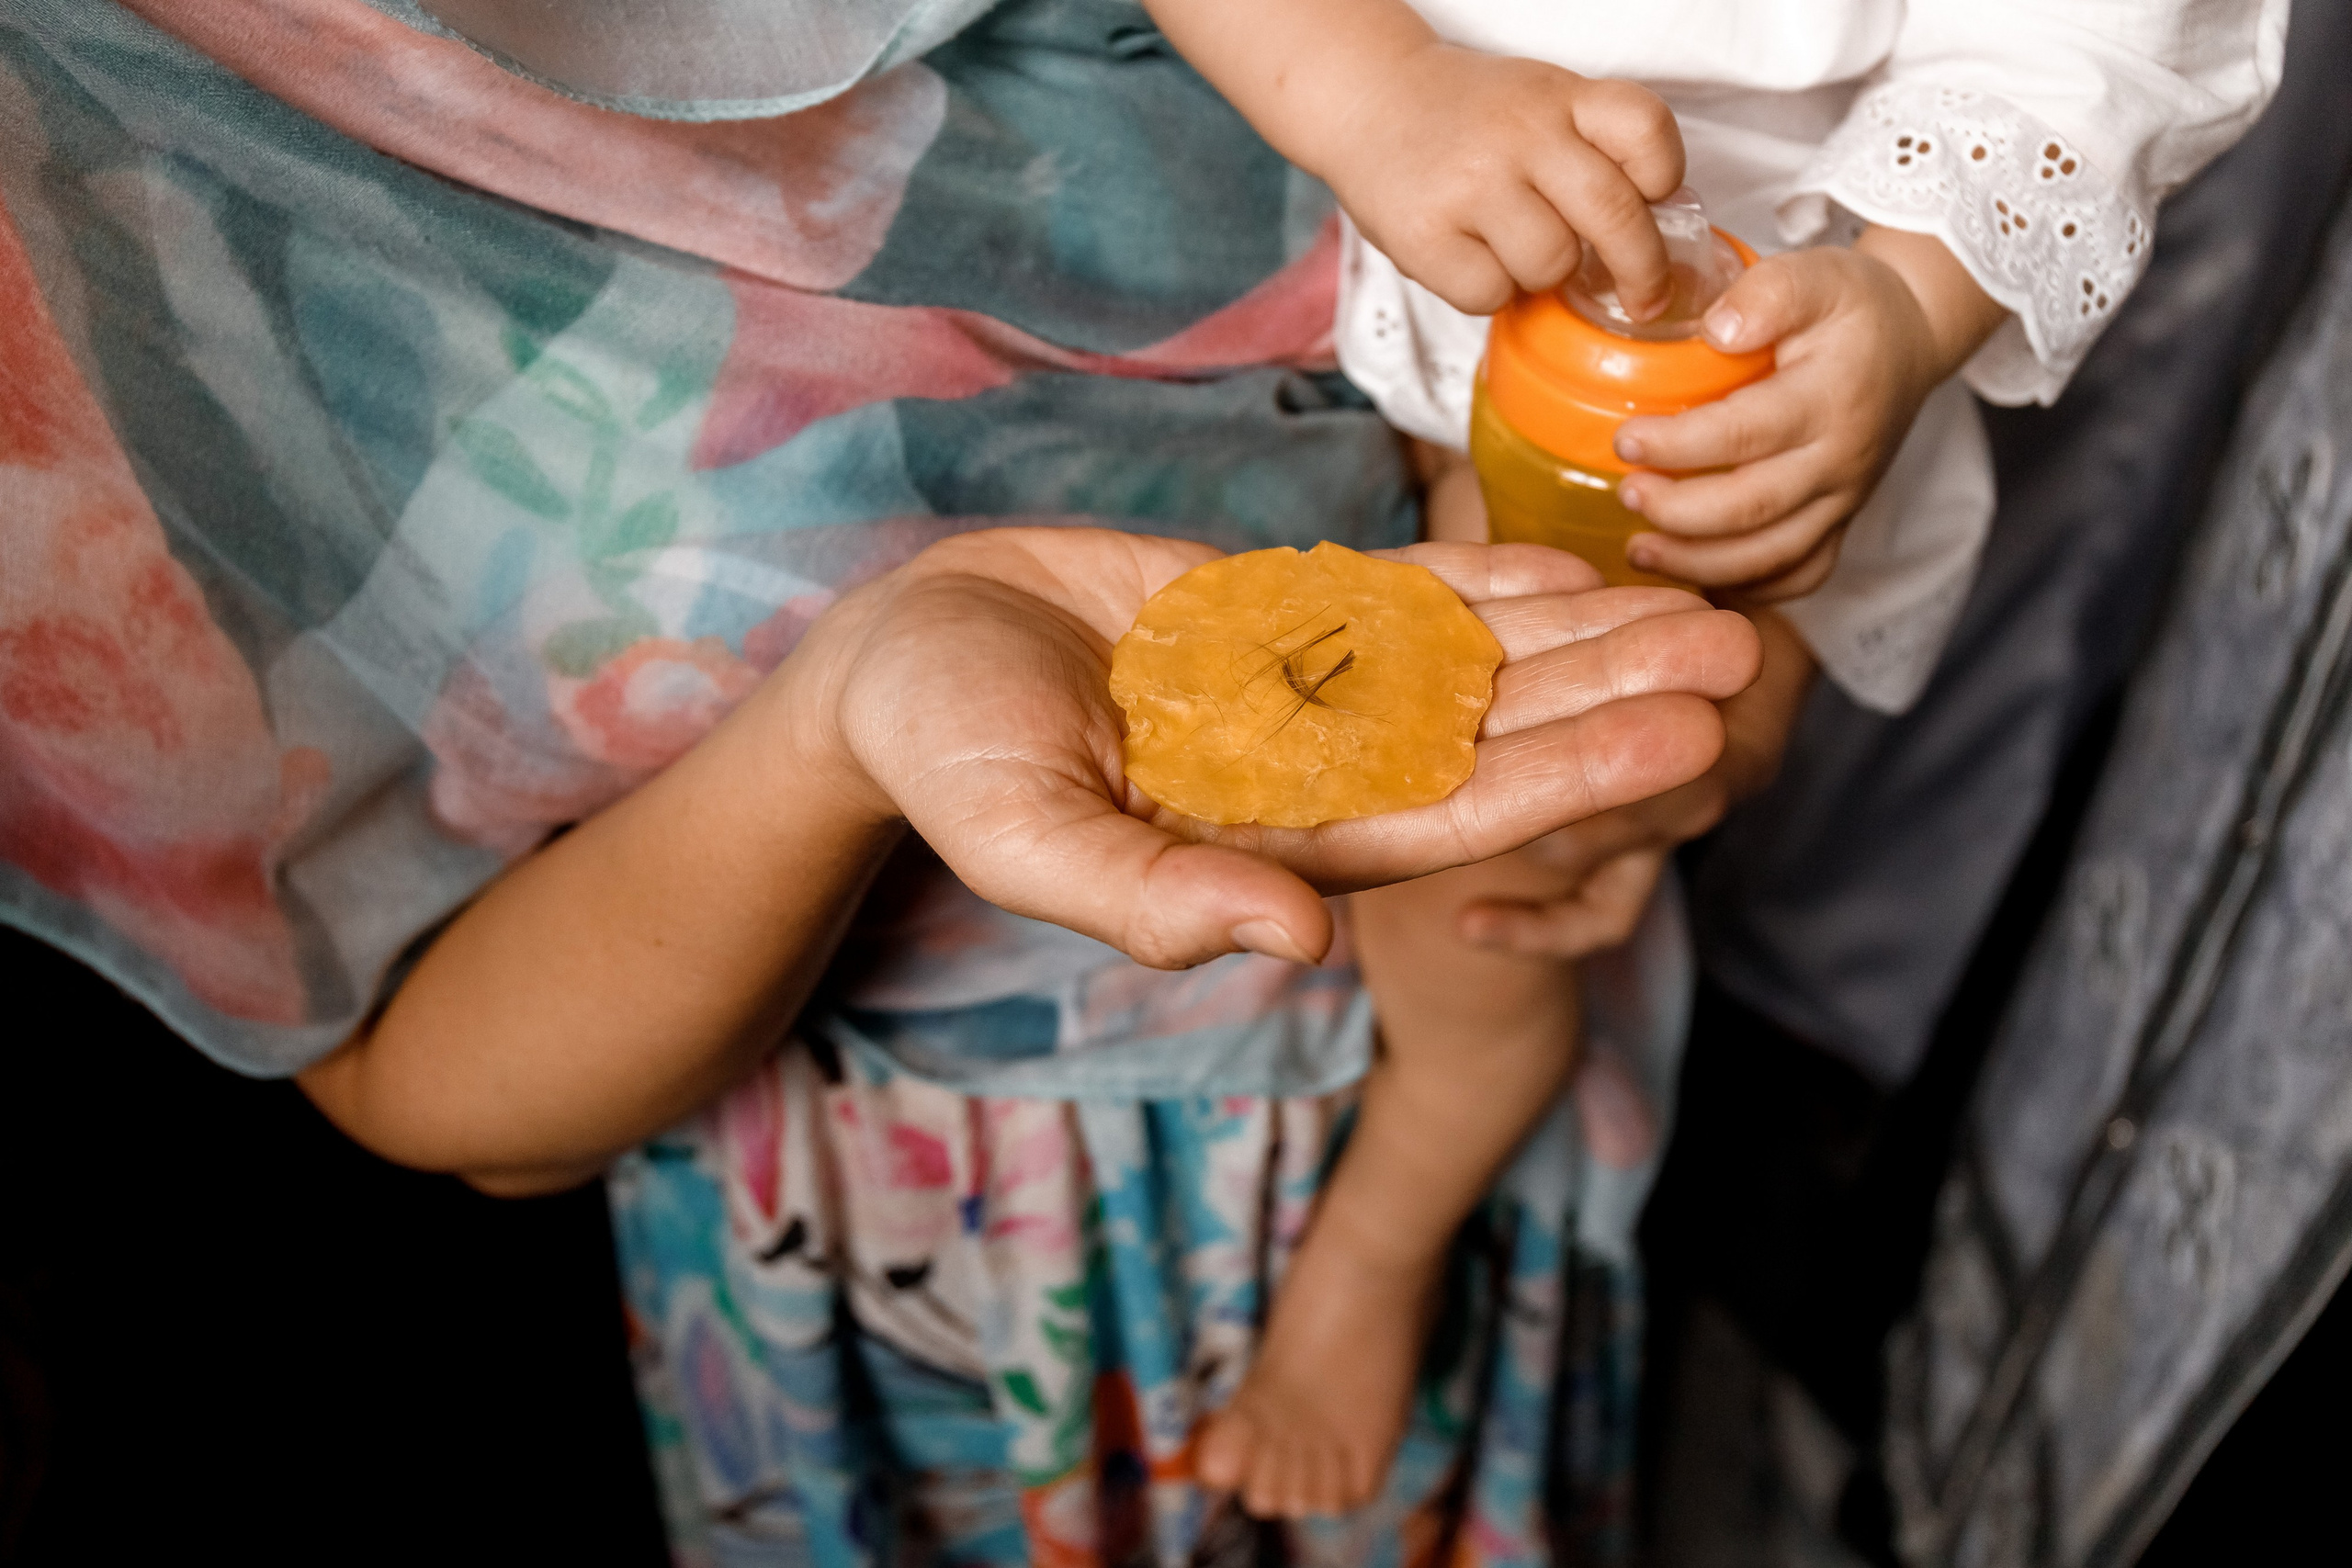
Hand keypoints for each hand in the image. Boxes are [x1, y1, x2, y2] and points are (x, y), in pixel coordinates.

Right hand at [796, 528, 1760, 970]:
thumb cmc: (945, 754)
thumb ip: (1150, 899)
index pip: (1453, 821)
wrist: (905, 653)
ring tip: (1707, 602)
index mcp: (1273, 845)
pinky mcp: (1279, 620)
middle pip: (1497, 739)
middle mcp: (1315, 777)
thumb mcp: (1024, 833)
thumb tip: (1294, 944)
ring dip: (1587, 635)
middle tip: (1744, 651)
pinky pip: (1408, 602)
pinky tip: (1582, 561)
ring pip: (1475, 666)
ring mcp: (1305, 697)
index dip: (1571, 780)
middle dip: (1617, 696)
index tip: (1682, 741)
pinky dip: (1493, 581)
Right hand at [1138, 0, 1683, 318]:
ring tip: (1514, 249)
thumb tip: (1650, 232)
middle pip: (1614, 217)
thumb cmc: (1464, 117)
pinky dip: (1489, 291)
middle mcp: (1520, 134)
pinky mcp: (1426, 236)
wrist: (1366, 100)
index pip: (1645, 131)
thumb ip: (1592, 146)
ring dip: (1543, 276)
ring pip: (1551, 266)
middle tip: (1642, 296)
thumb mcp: (1538, 100)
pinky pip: (1490, 294)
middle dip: (1640, 271)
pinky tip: (1471, 259)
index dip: (1663, 178)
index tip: (1655, 203)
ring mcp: (1471, 185)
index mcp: (1558, 96)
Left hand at [1611, 227, 2006, 599]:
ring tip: (1639, 548)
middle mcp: (1840, 460)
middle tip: (1626, 493)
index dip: (1677, 444)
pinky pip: (1799, 576)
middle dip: (1677, 512)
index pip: (1744, 434)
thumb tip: (1717, 329)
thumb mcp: (1819, 274)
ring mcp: (1845, 501)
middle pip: (1752, 509)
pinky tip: (1695, 575)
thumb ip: (1769, 292)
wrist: (1910, 343)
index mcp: (1830, 398)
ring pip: (1771, 557)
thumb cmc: (1851, 310)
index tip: (1624, 440)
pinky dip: (1747, 588)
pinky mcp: (1843, 524)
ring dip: (1698, 564)